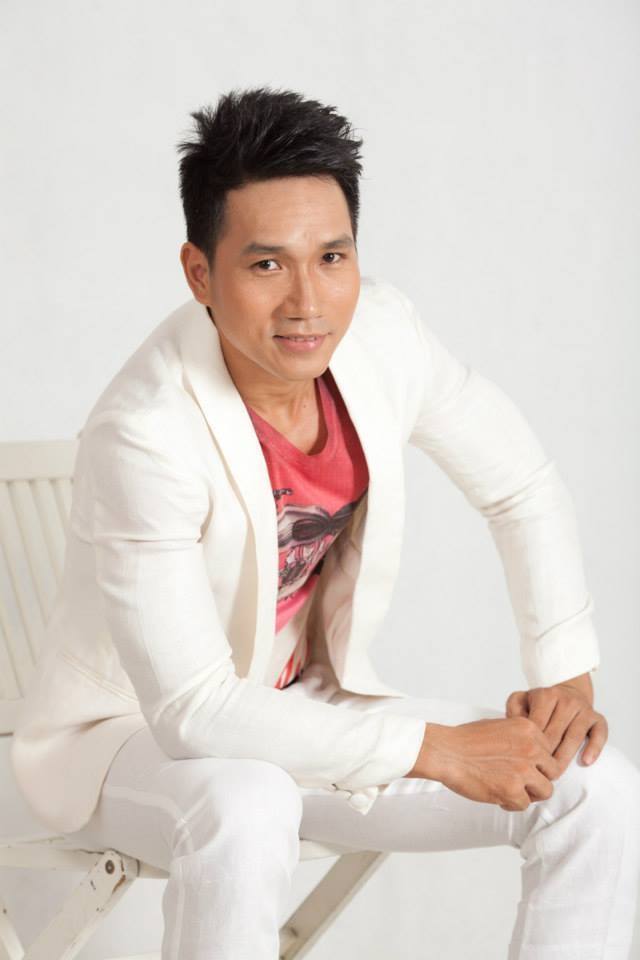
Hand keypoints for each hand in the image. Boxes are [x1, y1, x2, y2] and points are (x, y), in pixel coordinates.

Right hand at [406, 719, 561, 810]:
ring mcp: (523, 770)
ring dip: (529, 794)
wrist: (446, 751)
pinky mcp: (512, 789)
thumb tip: (534, 755)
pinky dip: (511, 804)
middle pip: (552, 771)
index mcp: (528, 729)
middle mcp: (531, 748)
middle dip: (538, 778)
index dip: (537, 762)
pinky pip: (524, 804)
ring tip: (511, 790)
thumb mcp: (500, 726)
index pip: (549, 751)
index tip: (524, 766)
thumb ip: (521, 739)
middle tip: (520, 782)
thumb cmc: (466, 740)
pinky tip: (497, 795)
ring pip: (545, 790)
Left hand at [505, 672, 607, 775]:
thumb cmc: (539, 704)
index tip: (523, 762)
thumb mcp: (521, 701)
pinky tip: (586, 762)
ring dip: (565, 758)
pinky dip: (594, 748)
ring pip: (574, 737)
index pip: (537, 724)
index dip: (530, 745)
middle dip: (545, 756)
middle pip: (555, 733)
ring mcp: (584, 709)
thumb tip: (513, 728)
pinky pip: (599, 734)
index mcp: (545, 695)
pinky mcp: (598, 718)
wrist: (567, 693)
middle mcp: (566, 700)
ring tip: (555, 775)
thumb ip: (513, 711)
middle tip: (537, 775)